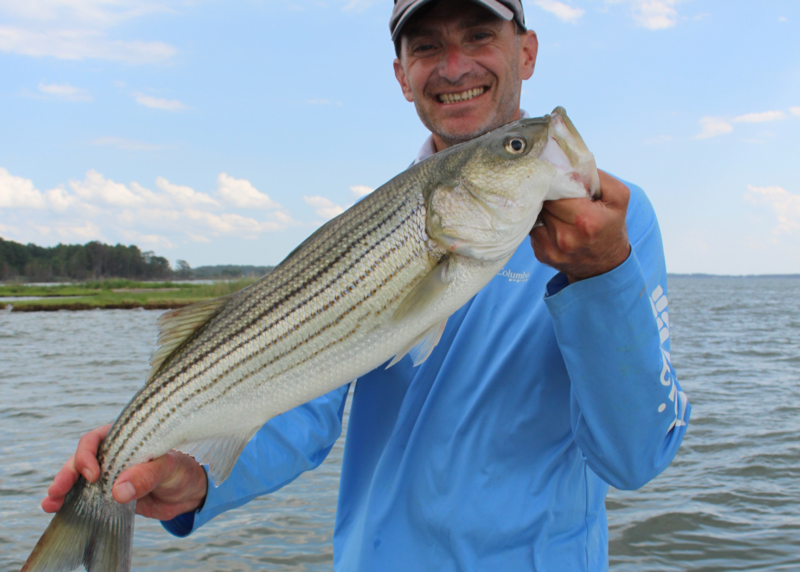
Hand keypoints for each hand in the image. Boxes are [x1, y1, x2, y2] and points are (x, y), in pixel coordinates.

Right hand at [42, 424, 207, 520]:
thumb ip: (147, 476)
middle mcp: (113, 452)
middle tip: (58, 489)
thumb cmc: (181, 471)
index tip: (93, 475)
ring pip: (78, 476)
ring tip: (50, 502)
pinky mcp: (106, 492)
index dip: (89, 454)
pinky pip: (84, 494)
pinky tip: (54, 509)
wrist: (187, 493)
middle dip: (68, 472)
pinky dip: (68, 501)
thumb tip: (118, 490)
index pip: (98, 438)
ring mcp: (108, 473)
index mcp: (127, 437)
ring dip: (62, 488)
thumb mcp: (169, 470)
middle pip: (82, 458)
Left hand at [530, 170, 630, 282]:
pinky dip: (540, 223)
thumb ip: (598, 177)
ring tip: (557, 209)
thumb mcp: (618, 198)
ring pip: (535, 215)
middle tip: (556, 192)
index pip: (556, 191)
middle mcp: (565, 237)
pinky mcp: (541, 255)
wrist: (605, 267)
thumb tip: (571, 166)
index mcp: (585, 220)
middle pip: (544, 202)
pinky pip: (532, 229)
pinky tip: (553, 224)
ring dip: (543, 209)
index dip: (555, 182)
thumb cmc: (612, 227)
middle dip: (548, 195)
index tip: (557, 178)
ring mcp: (551, 249)